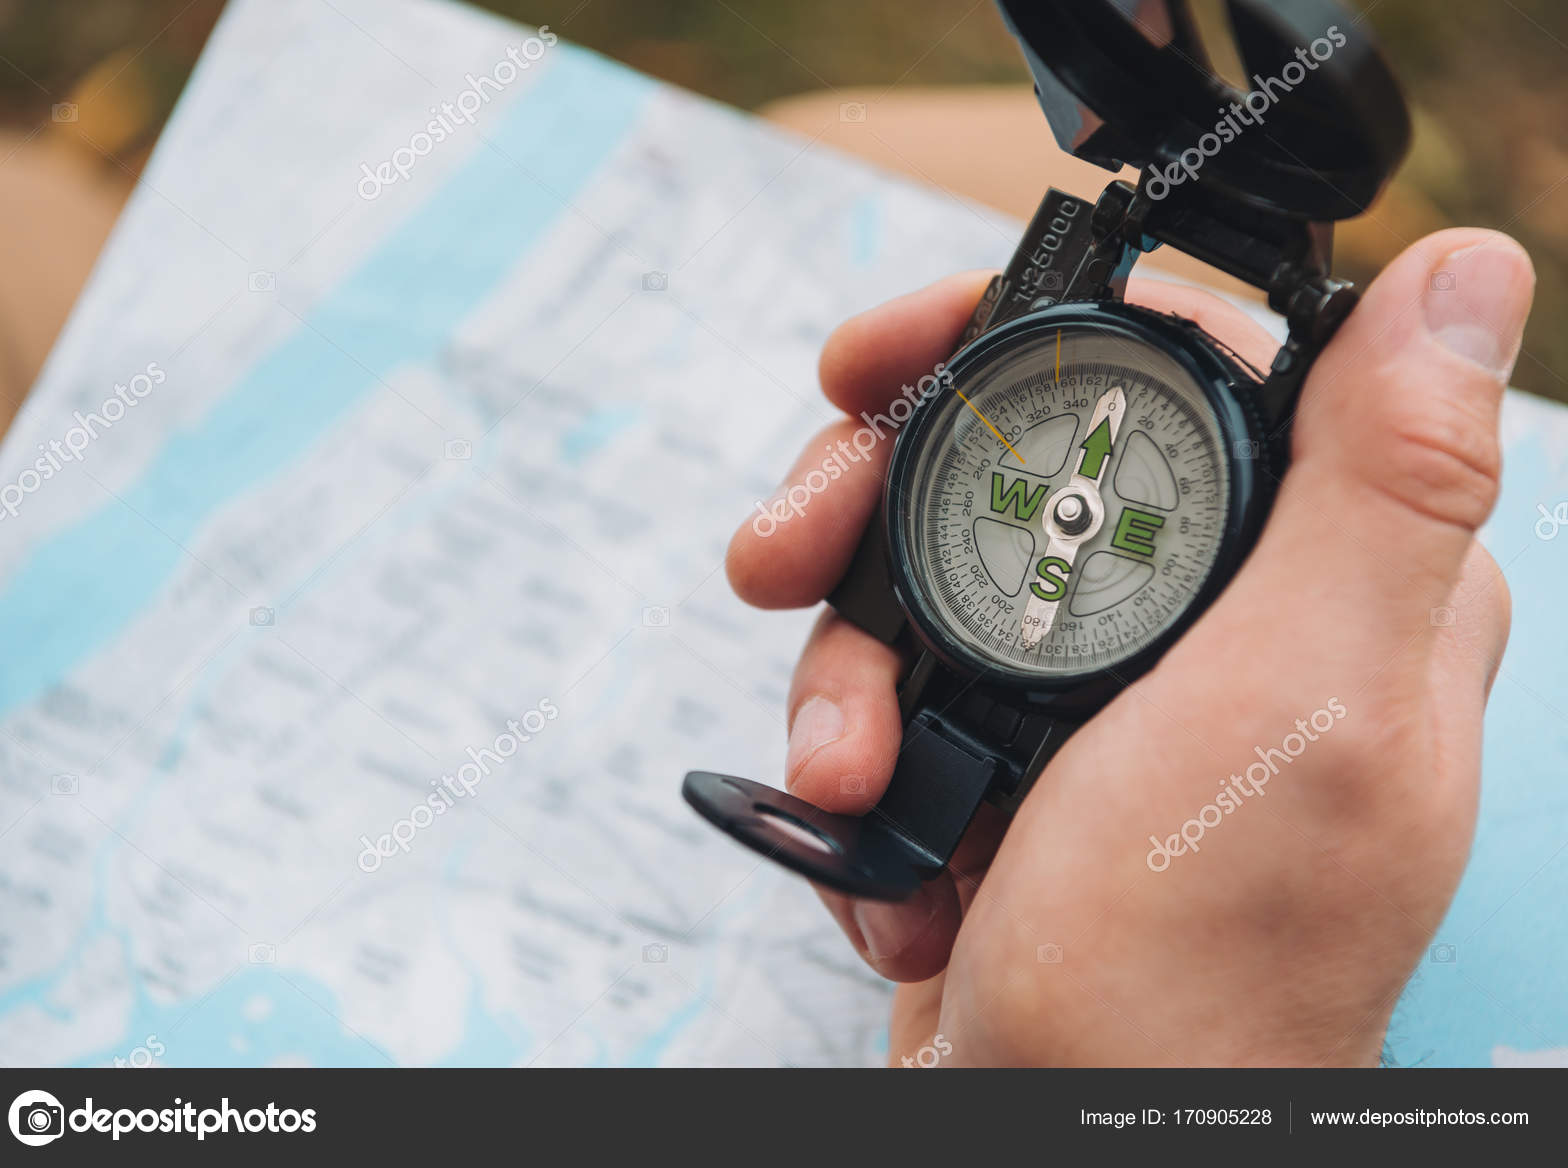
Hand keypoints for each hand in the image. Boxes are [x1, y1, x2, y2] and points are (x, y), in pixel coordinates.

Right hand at [726, 229, 1533, 1065]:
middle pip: (1022, 465)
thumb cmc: (1180, 977)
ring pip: (938, 577)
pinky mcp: (1023, 763)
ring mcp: (1115, 699)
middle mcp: (1229, 626)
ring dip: (847, 664)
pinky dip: (859, 747)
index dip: (1028, 336)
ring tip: (838, 763)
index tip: (893, 365)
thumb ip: (1383, 490)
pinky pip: (906, 689)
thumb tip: (1467, 274)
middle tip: (794, 550)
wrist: (1043, 1139)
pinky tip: (871, 827)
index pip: (1184, 366)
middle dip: (880, 507)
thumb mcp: (1292, 710)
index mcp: (1331, 583)